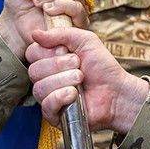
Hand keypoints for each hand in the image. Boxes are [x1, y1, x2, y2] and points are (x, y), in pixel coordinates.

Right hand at [26, 27, 147, 130]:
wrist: (117, 91)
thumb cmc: (102, 67)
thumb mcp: (85, 41)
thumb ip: (60, 33)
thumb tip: (36, 34)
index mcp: (49, 60)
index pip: (32, 53)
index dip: (47, 51)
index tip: (66, 51)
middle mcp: (46, 78)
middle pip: (34, 70)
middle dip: (59, 65)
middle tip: (78, 65)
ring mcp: (49, 97)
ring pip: (40, 88)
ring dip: (63, 80)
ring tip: (81, 79)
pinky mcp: (55, 114)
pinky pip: (46, 105)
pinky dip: (60, 97)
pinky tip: (73, 94)